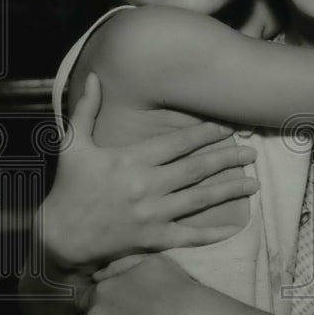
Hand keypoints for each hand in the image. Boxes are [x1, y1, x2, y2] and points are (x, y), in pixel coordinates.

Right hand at [42, 73, 258, 272]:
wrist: (59, 235)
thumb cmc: (68, 187)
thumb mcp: (73, 145)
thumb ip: (86, 110)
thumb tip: (94, 76)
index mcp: (130, 160)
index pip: (177, 143)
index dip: (206, 134)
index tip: (229, 127)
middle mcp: (146, 185)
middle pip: (196, 169)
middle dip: (228, 159)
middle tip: (252, 152)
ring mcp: (152, 214)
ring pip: (200, 199)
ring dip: (230, 190)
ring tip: (255, 182)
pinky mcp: (154, 238)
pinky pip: (189, 235)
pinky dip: (213, 233)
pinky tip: (235, 226)